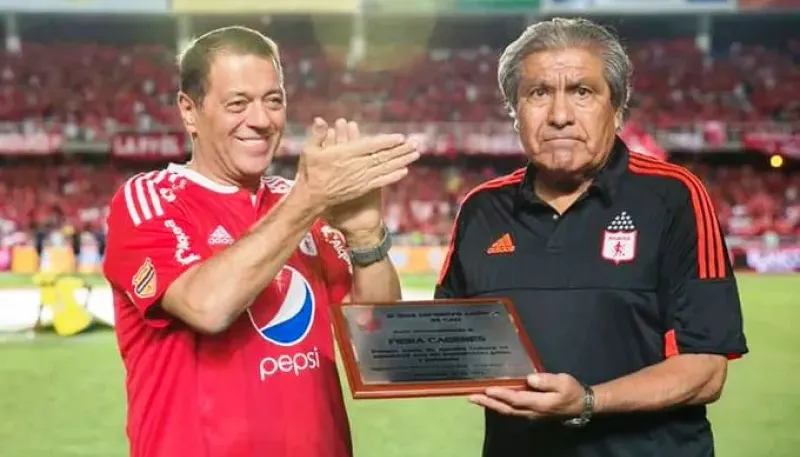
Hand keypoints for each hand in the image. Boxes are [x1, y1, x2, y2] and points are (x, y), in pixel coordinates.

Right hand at [293, 117, 419, 220]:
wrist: (312, 197)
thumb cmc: (310, 171)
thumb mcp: (309, 150)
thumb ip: (317, 135)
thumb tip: (320, 120)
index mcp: (344, 154)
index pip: (370, 146)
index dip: (386, 142)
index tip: (400, 137)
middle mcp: (355, 166)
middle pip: (382, 156)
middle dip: (400, 150)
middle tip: (416, 143)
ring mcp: (360, 178)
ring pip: (384, 168)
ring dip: (401, 161)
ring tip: (415, 154)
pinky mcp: (362, 188)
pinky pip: (381, 182)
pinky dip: (393, 176)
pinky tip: (404, 171)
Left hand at [468, 373, 585, 419]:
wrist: (581, 406)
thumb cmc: (572, 391)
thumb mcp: (563, 382)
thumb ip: (546, 381)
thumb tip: (529, 379)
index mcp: (539, 403)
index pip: (516, 399)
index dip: (501, 394)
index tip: (487, 388)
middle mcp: (532, 411)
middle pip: (506, 408)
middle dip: (488, 402)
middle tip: (471, 397)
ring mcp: (530, 414)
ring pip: (507, 411)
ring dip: (491, 405)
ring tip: (476, 398)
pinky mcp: (530, 412)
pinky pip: (511, 411)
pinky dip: (499, 406)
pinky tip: (491, 400)